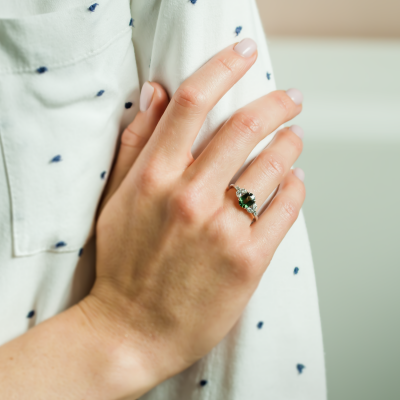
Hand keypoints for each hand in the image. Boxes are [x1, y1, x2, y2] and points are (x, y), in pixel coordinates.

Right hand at [81, 38, 304, 397]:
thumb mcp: (116, 200)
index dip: (223, 66)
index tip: (244, 53)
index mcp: (153, 177)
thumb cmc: (124, 265)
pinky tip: (295, 182)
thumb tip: (156, 92)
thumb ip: (136, 143)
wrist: (133, 330)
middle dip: (276, 104)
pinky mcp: (247, 260)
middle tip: (289, 99)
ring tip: (294, 140)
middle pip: (244, 127)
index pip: (193, 102)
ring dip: (291, 145)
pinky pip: (286, 209)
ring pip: (273, 166)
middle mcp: (189, 197)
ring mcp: (221, 229)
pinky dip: (297, 188)